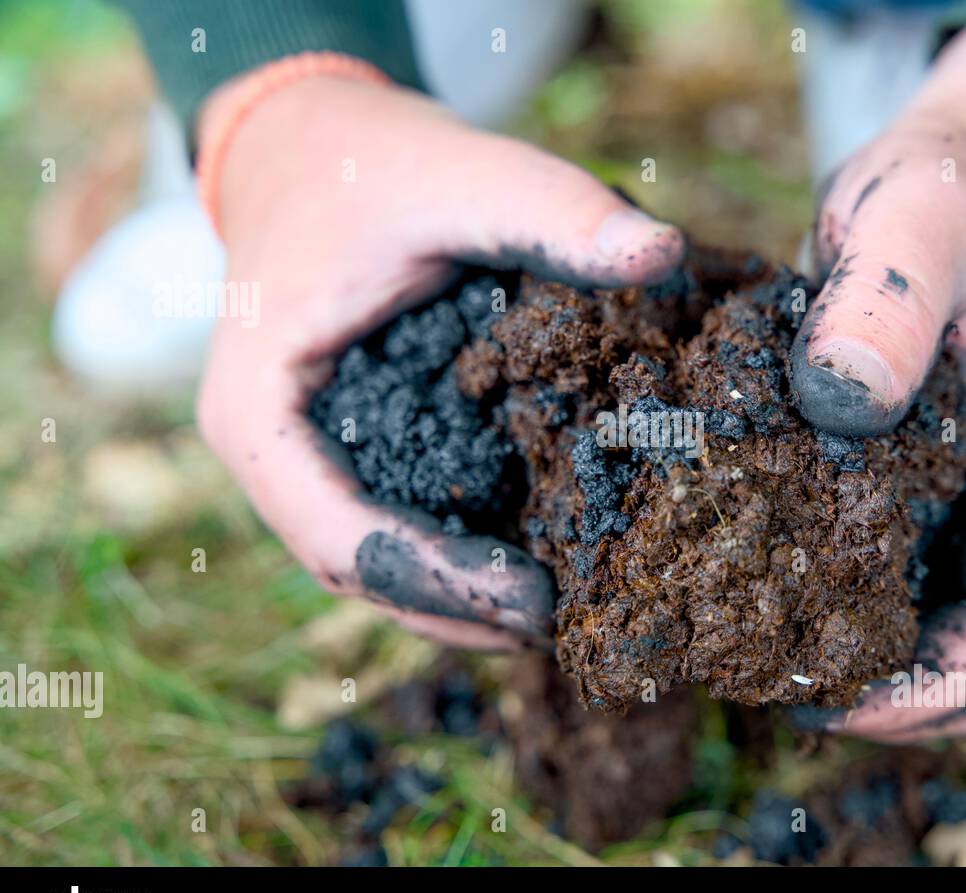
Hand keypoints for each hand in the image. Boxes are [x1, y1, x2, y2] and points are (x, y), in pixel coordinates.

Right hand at [195, 74, 683, 649]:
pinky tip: (538, 558)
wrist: (311, 149)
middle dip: (459, 609)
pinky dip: (459, 554)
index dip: (436, 585)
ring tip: (562, 612)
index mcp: (257, 411)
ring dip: (462, 599)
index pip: (337, 539)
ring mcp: (303, 463)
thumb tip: (663, 251)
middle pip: (360, 571)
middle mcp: (269, 455)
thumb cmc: (369, 165)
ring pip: (378, 564)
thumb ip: (555, 210)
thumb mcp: (460, 173)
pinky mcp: (344, 454)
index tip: (533, 602)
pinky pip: (396, 521)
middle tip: (567, 625)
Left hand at [790, 26, 965, 739]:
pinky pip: (923, 586)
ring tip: (771, 660)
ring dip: (880, 669)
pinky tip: (786, 600)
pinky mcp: (958, 487)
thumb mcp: (912, 224)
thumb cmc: (947, 193)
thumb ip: (884, 301)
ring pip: (957, 636)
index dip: (920, 691)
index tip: (816, 699)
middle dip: (894, 699)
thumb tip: (842, 401)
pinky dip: (867, 615)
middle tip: (773, 689)